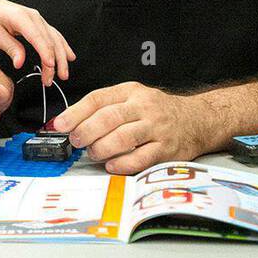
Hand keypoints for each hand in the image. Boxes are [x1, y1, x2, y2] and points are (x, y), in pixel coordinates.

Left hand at [0, 0, 73, 84]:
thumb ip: (10, 48)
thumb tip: (20, 63)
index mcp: (21, 17)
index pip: (38, 37)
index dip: (46, 53)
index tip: (50, 67)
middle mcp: (34, 16)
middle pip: (50, 40)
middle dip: (55, 61)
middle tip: (53, 80)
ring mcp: (38, 19)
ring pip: (55, 39)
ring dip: (61, 57)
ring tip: (63, 74)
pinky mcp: (39, 23)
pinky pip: (54, 35)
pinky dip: (62, 47)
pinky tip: (69, 56)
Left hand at [50, 82, 215, 173]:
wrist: (197, 119)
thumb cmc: (157, 111)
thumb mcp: (133, 98)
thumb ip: (105, 108)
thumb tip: (70, 124)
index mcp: (131, 92)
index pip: (98, 99)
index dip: (75, 112)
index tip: (60, 125)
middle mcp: (144, 108)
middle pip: (109, 118)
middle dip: (86, 131)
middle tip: (76, 141)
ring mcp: (156, 128)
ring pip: (123, 138)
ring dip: (101, 148)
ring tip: (93, 153)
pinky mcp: (166, 149)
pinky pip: (140, 158)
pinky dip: (121, 164)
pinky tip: (111, 165)